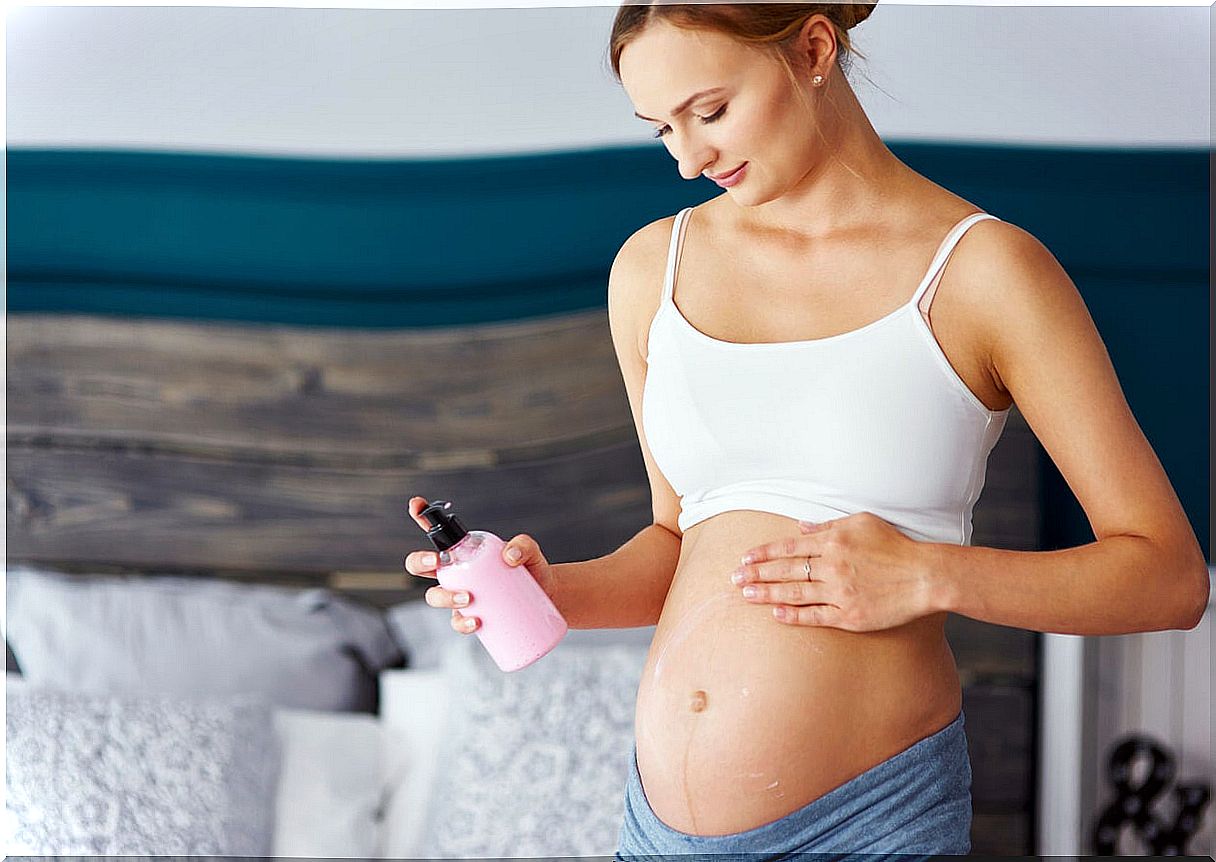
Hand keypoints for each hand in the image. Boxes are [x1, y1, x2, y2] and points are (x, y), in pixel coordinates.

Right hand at [403, 495, 557, 634]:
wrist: (546, 597)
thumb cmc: (531, 570)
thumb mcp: (530, 552)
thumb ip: (523, 545)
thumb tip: (509, 556)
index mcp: (463, 551)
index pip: (438, 533)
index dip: (421, 516)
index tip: (416, 505)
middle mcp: (455, 572)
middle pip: (421, 566)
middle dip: (419, 561)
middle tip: (435, 561)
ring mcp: (460, 595)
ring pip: (435, 596)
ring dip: (444, 597)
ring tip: (467, 598)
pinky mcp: (471, 617)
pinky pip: (457, 622)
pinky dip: (462, 623)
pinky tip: (474, 622)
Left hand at [732, 511, 937, 631]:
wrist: (924, 576)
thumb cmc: (895, 546)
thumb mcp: (862, 523)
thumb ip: (828, 526)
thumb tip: (800, 527)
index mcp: (833, 541)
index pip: (789, 547)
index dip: (764, 553)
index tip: (745, 558)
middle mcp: (833, 566)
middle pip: (786, 570)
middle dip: (757, 574)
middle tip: (734, 578)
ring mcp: (840, 592)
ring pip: (795, 593)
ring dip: (767, 594)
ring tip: (746, 595)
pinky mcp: (849, 615)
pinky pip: (815, 616)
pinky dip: (794, 615)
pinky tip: (776, 614)